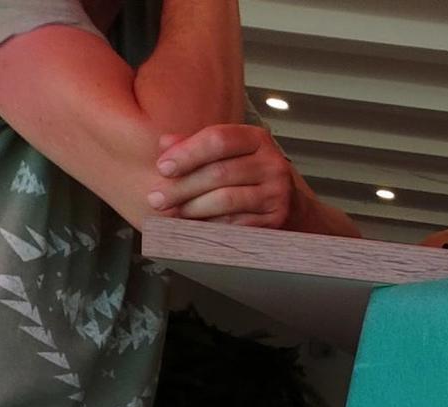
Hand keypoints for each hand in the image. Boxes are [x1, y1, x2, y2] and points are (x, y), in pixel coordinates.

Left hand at [147, 123, 304, 227]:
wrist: (290, 204)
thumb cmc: (248, 175)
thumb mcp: (226, 152)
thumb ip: (195, 144)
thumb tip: (164, 144)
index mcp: (257, 139)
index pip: (218, 140)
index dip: (187, 153)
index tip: (162, 168)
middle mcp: (272, 163)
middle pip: (219, 173)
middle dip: (183, 187)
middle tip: (157, 198)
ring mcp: (277, 193)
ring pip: (226, 200)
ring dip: (193, 208)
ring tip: (172, 213)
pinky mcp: (276, 219)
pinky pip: (237, 223)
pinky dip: (211, 225)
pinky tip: (195, 225)